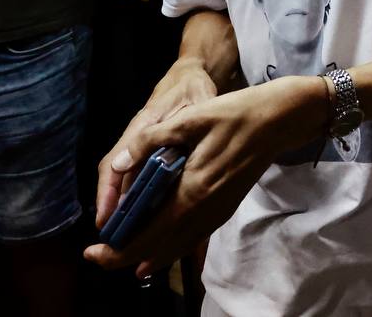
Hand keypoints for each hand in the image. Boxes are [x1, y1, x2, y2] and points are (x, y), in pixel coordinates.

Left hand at [84, 74, 321, 277]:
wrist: (279, 120)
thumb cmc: (236, 114)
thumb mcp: (191, 118)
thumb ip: (151, 141)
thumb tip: (118, 163)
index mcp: (192, 192)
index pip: (147, 236)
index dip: (117, 250)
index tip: (92, 252)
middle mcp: (205, 211)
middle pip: (159, 249)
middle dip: (125, 257)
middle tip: (98, 256)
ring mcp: (218, 212)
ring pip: (177, 247)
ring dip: (148, 255)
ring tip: (123, 256)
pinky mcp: (226, 208)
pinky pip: (193, 238)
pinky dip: (171, 246)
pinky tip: (161, 246)